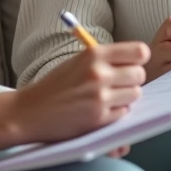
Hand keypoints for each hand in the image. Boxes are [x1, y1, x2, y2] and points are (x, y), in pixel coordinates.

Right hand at [0, 42, 149, 155]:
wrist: (30, 111)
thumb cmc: (55, 85)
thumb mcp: (78, 61)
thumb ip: (105, 59)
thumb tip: (138, 61)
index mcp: (94, 53)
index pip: (139, 52)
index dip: (138, 59)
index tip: (132, 64)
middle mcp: (99, 73)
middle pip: (140, 74)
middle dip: (132, 80)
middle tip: (118, 84)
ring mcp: (100, 97)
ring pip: (135, 95)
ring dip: (126, 98)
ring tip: (108, 98)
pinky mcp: (99, 118)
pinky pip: (124, 113)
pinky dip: (117, 113)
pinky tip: (101, 110)